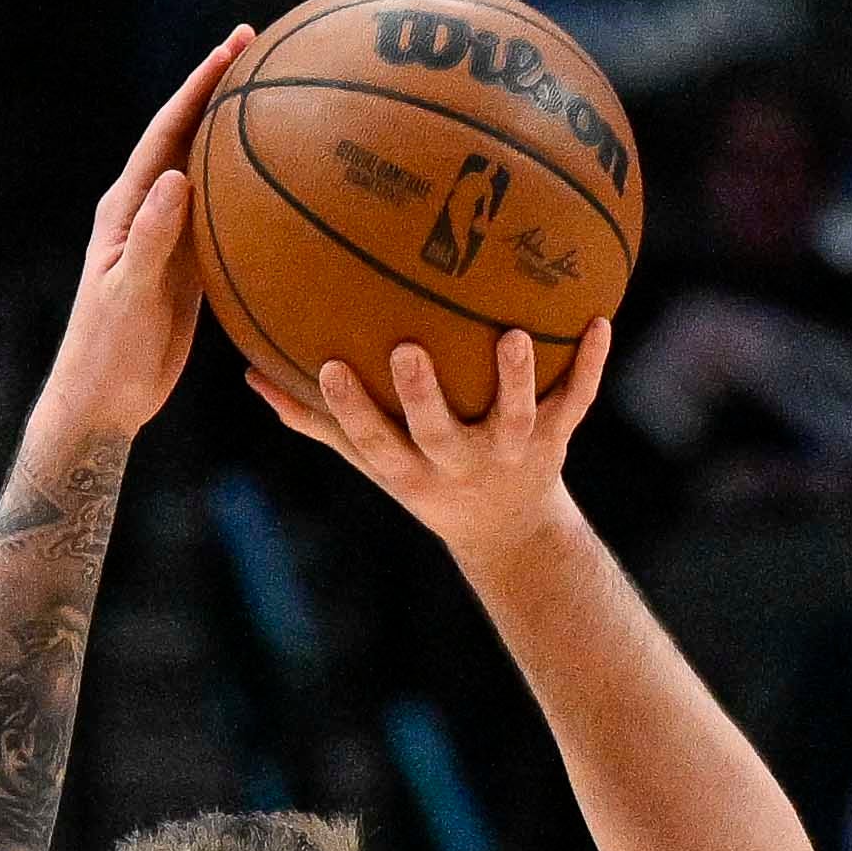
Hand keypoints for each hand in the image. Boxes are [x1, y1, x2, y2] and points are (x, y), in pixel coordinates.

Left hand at [34, 29, 260, 452]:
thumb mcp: (128, 294)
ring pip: (209, 169)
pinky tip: (285, 180)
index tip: (231, 48)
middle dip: (220, 90)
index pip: (166, 132)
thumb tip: (177, 177)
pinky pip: (225, 214)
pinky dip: (252, 190)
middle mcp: (146, 209)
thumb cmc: (107, 350)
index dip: (197, 88)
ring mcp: (169, 235)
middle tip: (258, 46)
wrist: (104, 399)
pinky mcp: (187, 264)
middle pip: (188, 135)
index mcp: (125, 207)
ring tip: (278, 96)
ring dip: (238, 133)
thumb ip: (150, 238)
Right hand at [247, 311, 613, 560]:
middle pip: (438, 434)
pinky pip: (575, 401)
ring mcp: (510, 452)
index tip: (329, 367)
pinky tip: (600, 321)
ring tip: (513, 335)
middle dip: (423, 397)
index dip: (352, 410)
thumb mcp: (373, 460)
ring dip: (515, 378)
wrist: (509, 529)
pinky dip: (590, 366)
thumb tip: (251, 376)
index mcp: (412, 468)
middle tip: (407, 351)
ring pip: (513, 417)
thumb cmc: (426, 475)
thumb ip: (317, 421)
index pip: (373, 441)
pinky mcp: (555, 438)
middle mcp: (460, 462)